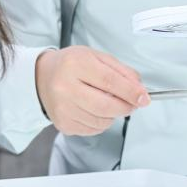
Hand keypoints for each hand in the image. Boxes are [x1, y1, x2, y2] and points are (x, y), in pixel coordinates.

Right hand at [35, 46, 149, 136]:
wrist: (43, 77)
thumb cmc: (71, 65)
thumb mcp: (97, 57)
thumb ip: (121, 71)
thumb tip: (140, 90)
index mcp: (75, 64)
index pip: (110, 82)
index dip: (131, 92)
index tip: (144, 98)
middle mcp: (65, 87)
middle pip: (106, 106)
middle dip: (126, 107)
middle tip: (132, 103)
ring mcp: (62, 108)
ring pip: (102, 121)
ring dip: (114, 115)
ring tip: (109, 103)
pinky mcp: (63, 124)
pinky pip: (93, 129)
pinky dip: (102, 122)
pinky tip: (95, 110)